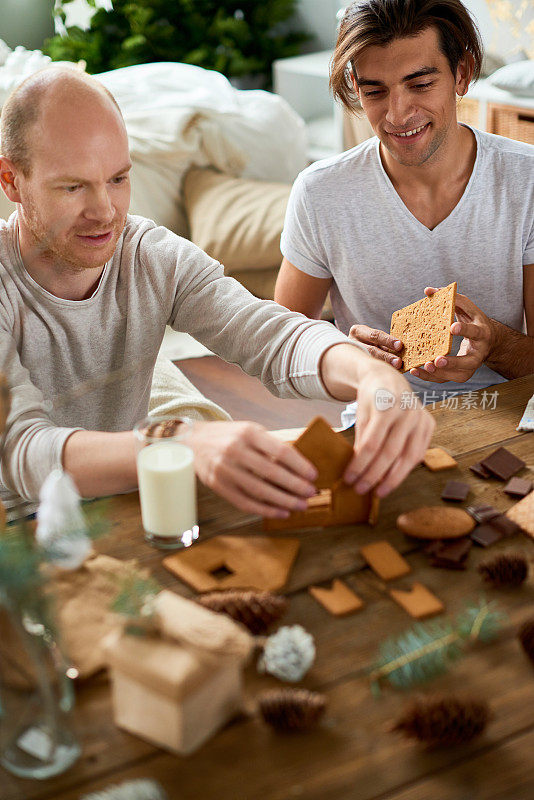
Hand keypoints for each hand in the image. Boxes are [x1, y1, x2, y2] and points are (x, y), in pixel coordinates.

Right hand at [186, 421, 317, 517]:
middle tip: (311, 493)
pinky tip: (281, 512)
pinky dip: (266, 510)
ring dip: (284, 501)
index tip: (314, 475)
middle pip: (272, 473)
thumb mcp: (250, 431)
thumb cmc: (229, 436)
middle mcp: (236, 450)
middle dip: (296, 486)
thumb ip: (271, 445)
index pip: (280, 451)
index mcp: (249, 433)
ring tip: (301, 505)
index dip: (300, 466)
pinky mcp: (218, 485)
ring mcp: (225, 469)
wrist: (193, 441)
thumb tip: (300, 466)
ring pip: (260, 491)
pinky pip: (246, 502)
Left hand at [343, 361, 434, 497]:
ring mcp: (421, 417)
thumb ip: (361, 440)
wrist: (387, 378)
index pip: (372, 444)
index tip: (349, 479)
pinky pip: (419, 453)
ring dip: (392, 479)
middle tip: (360, 490)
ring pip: (408, 457)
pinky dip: (406, 469)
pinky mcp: (429, 423)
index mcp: (386, 405)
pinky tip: (392, 479)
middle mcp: (407, 411)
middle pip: (390, 453)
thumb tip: (355, 471)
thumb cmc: (371, 399)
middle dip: (374, 475)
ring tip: (377, 492)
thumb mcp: (360, 415)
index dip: (360, 465)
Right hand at [349, 324, 403, 369]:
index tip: (400, 345)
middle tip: (398, 361)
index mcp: (358, 331)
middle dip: (386, 356)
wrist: (352, 353)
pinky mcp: (353, 367)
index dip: (388, 340)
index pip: (374, 335)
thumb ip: (384, 342)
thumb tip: (401, 348)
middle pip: (371, 350)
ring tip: (395, 369)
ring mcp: (351, 356)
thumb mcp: (373, 339)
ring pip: (369, 361)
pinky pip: (367, 369)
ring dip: (384, 365)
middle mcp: (352, 343)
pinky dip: (379, 371)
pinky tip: (388, 374)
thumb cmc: (368, 343)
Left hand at [410, 287, 492, 382]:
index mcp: (482, 333)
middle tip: (437, 360)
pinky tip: (416, 371)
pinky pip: (445, 379)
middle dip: (453, 362)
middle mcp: (479, 353)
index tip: (452, 328)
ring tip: (423, 367)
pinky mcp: (461, 375)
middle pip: (468, 362)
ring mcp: (471, 367)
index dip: (464, 330)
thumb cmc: (474, 321)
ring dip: (439, 373)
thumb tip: (428, 290)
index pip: (475, 332)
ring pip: (456, 375)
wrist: (488, 342)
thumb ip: (451, 298)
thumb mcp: (467, 308)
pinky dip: (431, 377)